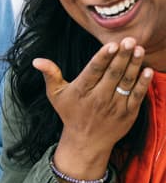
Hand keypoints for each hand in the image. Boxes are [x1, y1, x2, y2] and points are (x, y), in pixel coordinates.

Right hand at [33, 37, 152, 167]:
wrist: (86, 142)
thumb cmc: (70, 113)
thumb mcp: (55, 95)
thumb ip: (50, 75)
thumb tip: (36, 60)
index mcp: (81, 92)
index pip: (94, 71)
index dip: (103, 58)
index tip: (112, 45)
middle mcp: (99, 99)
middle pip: (112, 74)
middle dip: (122, 56)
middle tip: (129, 40)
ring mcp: (115, 107)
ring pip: (126, 82)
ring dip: (133, 65)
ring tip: (139, 49)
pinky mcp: (128, 114)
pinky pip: (137, 96)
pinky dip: (143, 83)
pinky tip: (147, 70)